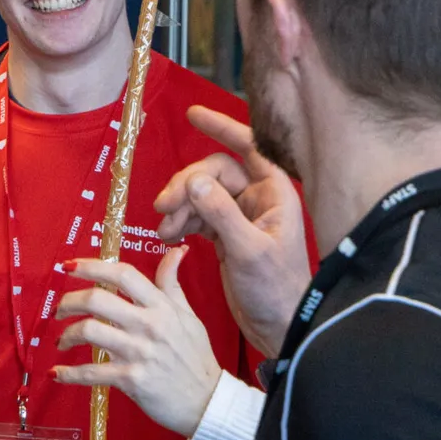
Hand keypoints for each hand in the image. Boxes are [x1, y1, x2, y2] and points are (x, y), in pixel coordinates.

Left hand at [53, 248, 222, 437]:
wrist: (208, 401)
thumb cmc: (196, 357)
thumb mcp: (189, 316)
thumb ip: (172, 284)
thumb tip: (176, 251)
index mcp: (161, 307)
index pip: (123, 275)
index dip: (91, 266)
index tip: (68, 267)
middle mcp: (148, 325)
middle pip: (96, 299)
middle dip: (68, 301)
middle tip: (59, 310)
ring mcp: (138, 352)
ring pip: (88, 331)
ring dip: (65, 335)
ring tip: (61, 341)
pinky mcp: (130, 379)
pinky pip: (90, 372)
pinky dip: (68, 374)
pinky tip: (57, 373)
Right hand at [152, 106, 311, 357]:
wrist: (278, 325)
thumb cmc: (275, 290)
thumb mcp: (247, 250)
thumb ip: (221, 214)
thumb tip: (193, 181)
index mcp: (275, 193)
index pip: (249, 146)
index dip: (222, 126)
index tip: (193, 114)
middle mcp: (259, 199)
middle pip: (214, 173)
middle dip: (185, 186)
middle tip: (162, 207)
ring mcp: (241, 216)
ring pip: (201, 194)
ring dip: (179, 208)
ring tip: (164, 231)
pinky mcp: (226, 235)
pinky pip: (197, 216)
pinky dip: (181, 223)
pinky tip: (167, 237)